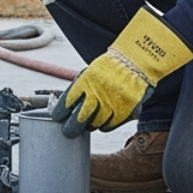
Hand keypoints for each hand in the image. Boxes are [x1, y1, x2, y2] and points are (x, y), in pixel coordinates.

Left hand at [50, 5, 192, 137]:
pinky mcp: (126, 107)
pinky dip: (105, 127)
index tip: (57, 118)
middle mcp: (97, 91)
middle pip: (79, 117)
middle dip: (71, 127)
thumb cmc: (110, 67)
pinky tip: (102, 126)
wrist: (135, 60)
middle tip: (68, 131)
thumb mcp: (90, 71)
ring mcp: (112, 100)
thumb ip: (81, 87)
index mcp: (85, 79)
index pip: (67, 100)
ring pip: (96, 122)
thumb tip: (67, 105)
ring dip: (90, 126)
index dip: (60, 112)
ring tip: (87, 126)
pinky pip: (112, 123)